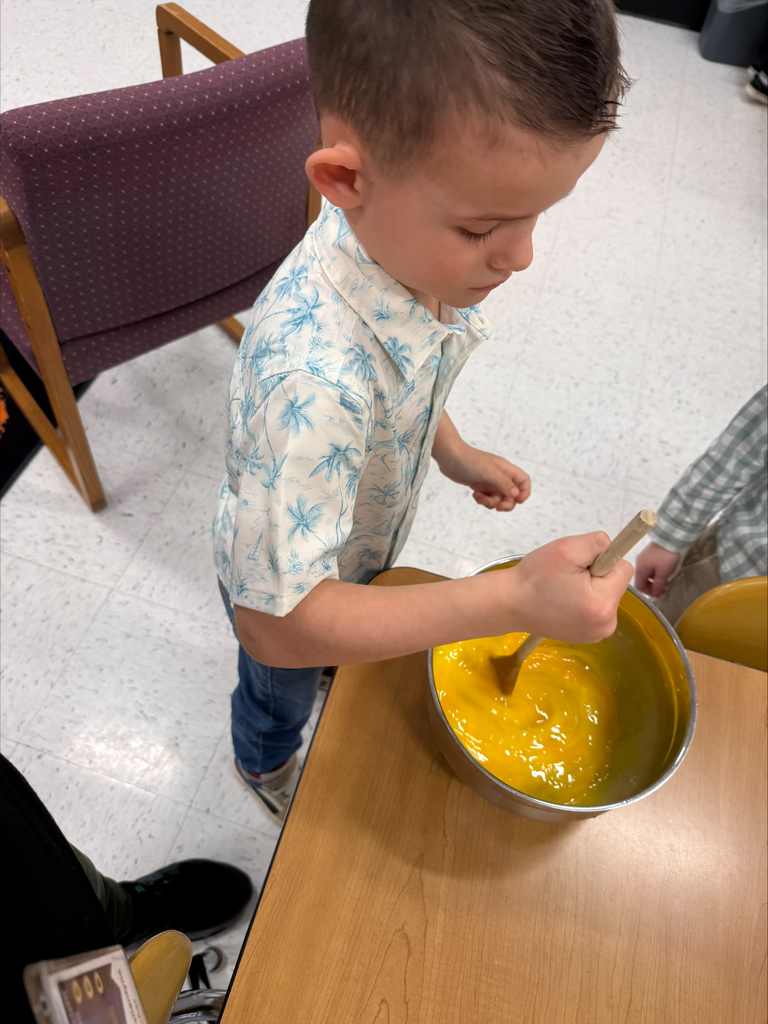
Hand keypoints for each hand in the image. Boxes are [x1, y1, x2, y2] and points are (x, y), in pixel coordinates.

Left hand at [437, 441, 530, 510]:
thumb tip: (516, 495)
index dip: (525, 492)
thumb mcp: (489, 472)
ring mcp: (490, 482)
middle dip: (506, 504)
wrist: (450, 457)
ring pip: (498, 499)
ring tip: (479, 497)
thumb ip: (504, 484)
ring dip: (490, 503)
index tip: (519, 501)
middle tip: (498, 507)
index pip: (524, 481)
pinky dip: (482, 500)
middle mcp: (501, 476)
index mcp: (507, 469)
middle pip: (512, 495)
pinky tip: (474, 494)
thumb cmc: (470, 460)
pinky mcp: (480, 487)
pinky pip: (487, 499)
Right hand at [491, 532, 633, 642]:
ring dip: (590, 588)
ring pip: (607, 595)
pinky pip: (597, 608)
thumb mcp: (567, 548)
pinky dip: (584, 601)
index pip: (624, 569)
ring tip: (563, 589)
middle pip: (616, 584)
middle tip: (567, 578)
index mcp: (603, 605)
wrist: (510, 603)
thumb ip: (598, 542)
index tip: (579, 565)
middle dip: (596, 576)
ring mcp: (597, 634)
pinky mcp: (588, 636)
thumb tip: (613, 548)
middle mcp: (606, 625)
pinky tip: (563, 601)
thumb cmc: (535, 577)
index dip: (602, 560)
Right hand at [634, 541, 679, 596]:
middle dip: (652, 587)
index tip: (658, 594)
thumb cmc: (665, 558)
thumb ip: (658, 585)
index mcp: (640, 570)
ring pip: (646, 574)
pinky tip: (663, 574)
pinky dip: (655, 574)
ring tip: (665, 583)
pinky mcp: (648, 555)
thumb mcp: (663, 573)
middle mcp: (639, 565)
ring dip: (654, 581)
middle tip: (663, 590)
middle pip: (642, 580)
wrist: (668, 538)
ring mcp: (643, 559)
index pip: (639, 586)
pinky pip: (649, 568)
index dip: (648, 592)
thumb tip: (654, 594)